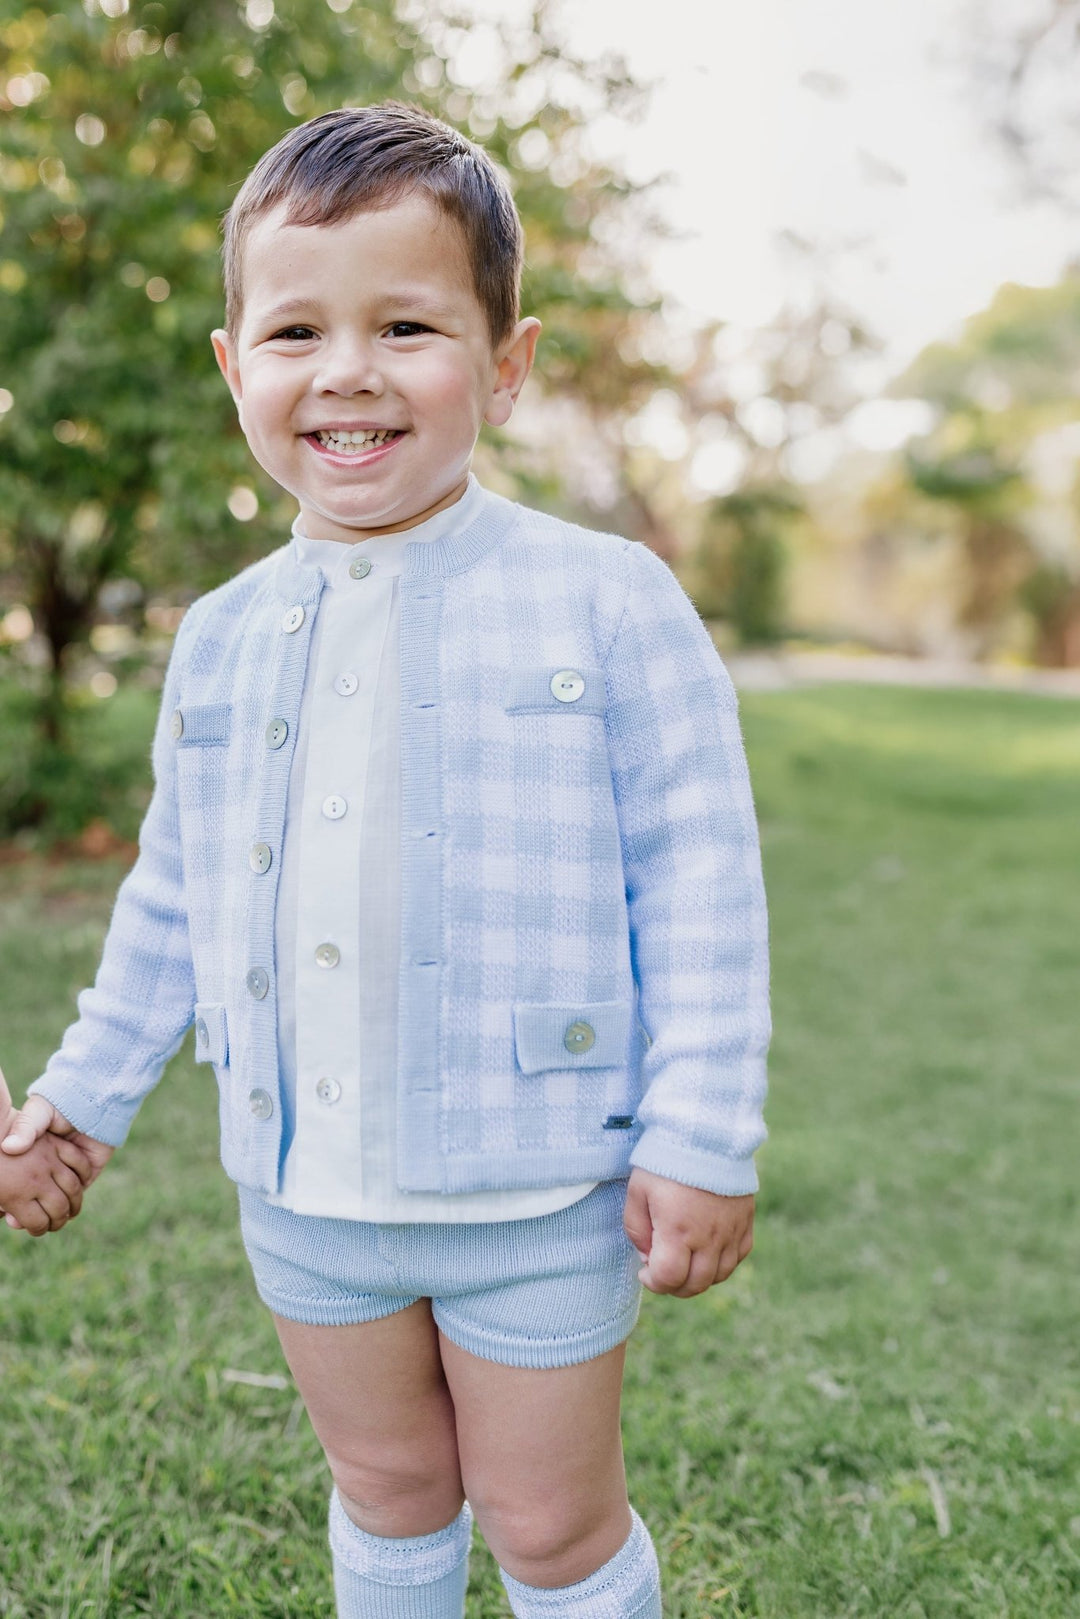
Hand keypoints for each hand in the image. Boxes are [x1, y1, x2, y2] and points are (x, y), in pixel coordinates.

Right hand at [0, 1071, 113, 1231]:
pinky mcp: (89, 1170)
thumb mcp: (37, 1114)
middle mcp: (54, 1164)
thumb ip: (25, 1129)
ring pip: (57, 1199)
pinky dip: (67, 1206)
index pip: (22, 1182)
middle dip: (27, 1211)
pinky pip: (78, 1193)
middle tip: (14, 1221)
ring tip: (32, 1224)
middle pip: (40, 1195)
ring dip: (47, 1214)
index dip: (11, 1197)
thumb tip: (10, 1147)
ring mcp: (71, 1168)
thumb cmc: (60, 1103)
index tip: (2, 1209)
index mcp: (39, 1153)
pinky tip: (55, 1214)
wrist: (93, 1096)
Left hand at [623, 1167, 753, 1296]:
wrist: (705, 1132)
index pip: (668, 1279)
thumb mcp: (637, 1191)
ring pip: (719, 1276)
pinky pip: (738, 1257)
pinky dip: (721, 1263)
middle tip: (662, 1271)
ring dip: (698, 1278)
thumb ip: (637, 1230)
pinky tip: (707, 1251)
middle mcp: (709, 1237)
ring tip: (684, 1262)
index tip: (644, 1271)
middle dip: (674, 1286)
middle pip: (695, 1285)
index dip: (653, 1282)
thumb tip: (648, 1256)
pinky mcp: (745, 1221)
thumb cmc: (666, 1160)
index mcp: (678, 1231)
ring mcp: (731, 1231)